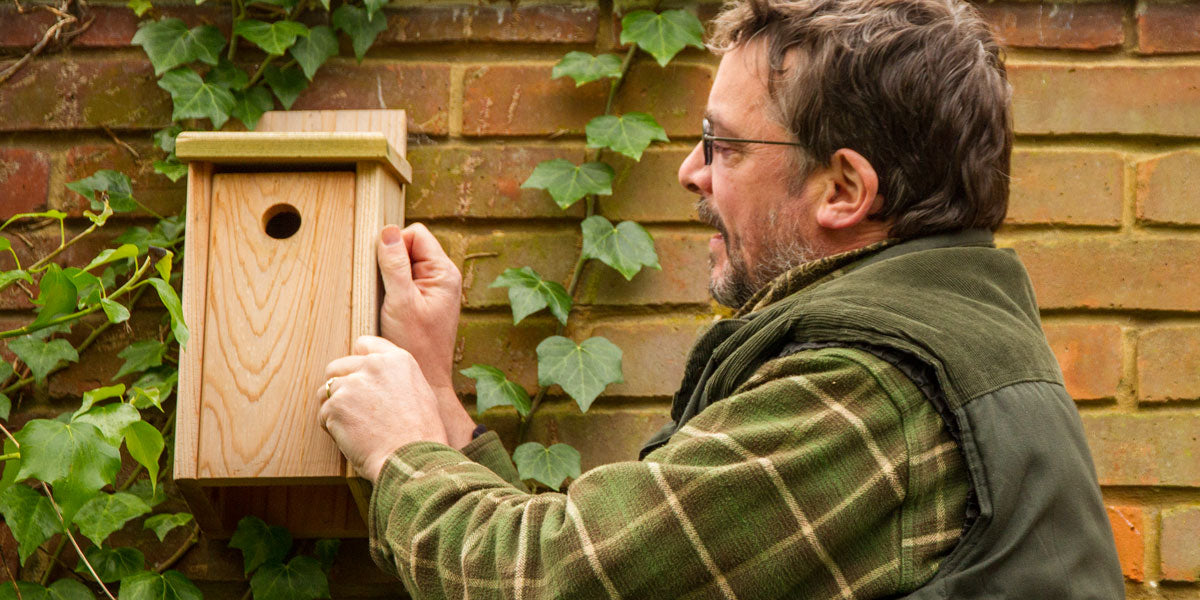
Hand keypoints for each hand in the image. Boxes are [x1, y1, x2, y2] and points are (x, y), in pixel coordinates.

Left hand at [320, 336, 446, 482]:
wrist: (413, 460)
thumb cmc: (422, 435)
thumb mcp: (421, 394)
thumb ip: (396, 378)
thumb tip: (377, 379)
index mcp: (398, 359)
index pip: (364, 344)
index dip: (358, 364)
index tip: (360, 380)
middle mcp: (373, 365)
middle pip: (337, 367)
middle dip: (340, 386)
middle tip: (354, 411)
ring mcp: (352, 384)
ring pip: (326, 392)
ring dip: (335, 410)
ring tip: (356, 430)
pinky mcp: (336, 406)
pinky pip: (323, 414)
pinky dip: (332, 429)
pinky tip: (352, 440)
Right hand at [377, 224, 476, 448]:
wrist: (426, 378)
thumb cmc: (416, 345)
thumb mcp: (400, 302)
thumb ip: (394, 265)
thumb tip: (388, 231)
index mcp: (443, 273)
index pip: (415, 235)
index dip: (394, 245)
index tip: (383, 270)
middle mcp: (442, 277)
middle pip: (410, 247)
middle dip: (391, 261)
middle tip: (385, 289)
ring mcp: (434, 289)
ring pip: (405, 264)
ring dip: (390, 276)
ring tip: (387, 300)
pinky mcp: (424, 301)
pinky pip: (404, 281)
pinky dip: (392, 288)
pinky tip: (389, 307)